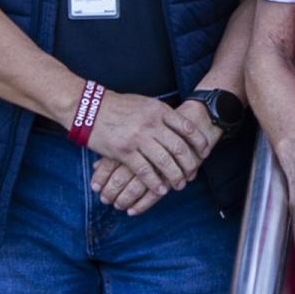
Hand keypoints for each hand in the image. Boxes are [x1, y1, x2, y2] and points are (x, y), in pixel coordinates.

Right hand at [87, 91, 215, 204]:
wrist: (90, 108)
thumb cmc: (118, 106)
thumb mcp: (145, 104)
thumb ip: (162, 115)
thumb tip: (180, 127)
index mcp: (159, 110)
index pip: (187, 128)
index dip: (199, 143)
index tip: (205, 153)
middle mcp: (151, 124)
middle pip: (179, 148)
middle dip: (189, 164)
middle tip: (192, 174)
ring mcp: (138, 138)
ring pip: (165, 162)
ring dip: (175, 176)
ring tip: (179, 184)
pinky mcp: (124, 151)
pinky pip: (145, 171)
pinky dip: (155, 182)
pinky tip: (160, 189)